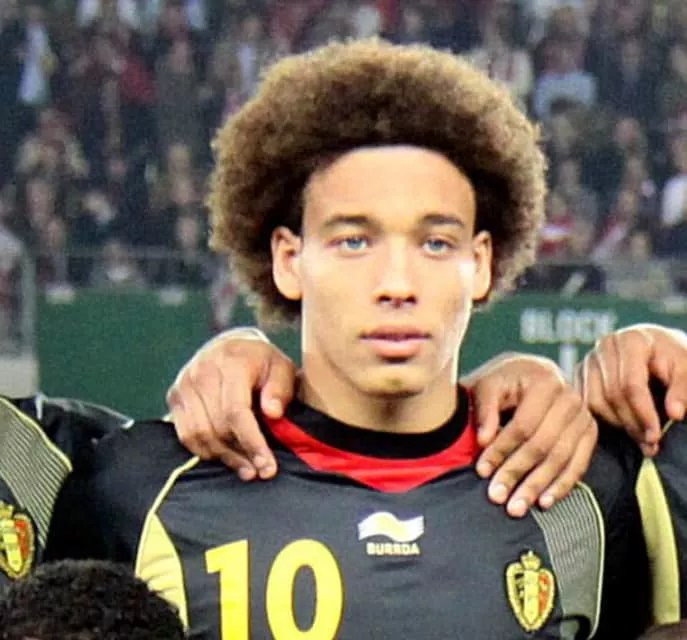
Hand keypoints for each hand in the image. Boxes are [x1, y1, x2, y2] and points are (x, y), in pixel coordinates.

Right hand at [166, 329, 296, 479]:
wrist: (232, 346)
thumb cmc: (262, 362)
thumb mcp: (282, 368)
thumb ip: (280, 388)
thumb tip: (273, 413)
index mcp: (231, 362)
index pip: (236, 411)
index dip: (251, 442)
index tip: (267, 466)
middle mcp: (202, 371)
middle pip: (216, 426)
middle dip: (240, 454)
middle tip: (260, 470)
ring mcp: (184, 384)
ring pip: (198, 434)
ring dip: (223, 457)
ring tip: (246, 469)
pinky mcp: (174, 396)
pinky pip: (186, 434)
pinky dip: (205, 451)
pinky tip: (226, 457)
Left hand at [463, 354, 597, 517]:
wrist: (531, 373)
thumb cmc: (504, 381)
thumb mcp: (488, 384)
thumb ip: (485, 408)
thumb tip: (483, 440)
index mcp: (545, 382)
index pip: (522, 425)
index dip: (501, 450)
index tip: (482, 471)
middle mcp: (570, 399)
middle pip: (542, 445)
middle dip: (517, 473)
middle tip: (497, 496)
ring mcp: (583, 417)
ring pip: (560, 458)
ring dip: (537, 486)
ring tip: (516, 507)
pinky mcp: (590, 433)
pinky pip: (579, 464)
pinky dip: (562, 485)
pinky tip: (544, 502)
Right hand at [577, 324, 686, 455]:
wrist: (654, 345)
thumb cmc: (672, 357)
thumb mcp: (686, 368)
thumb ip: (683, 389)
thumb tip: (675, 414)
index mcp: (631, 340)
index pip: (631, 384)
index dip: (643, 413)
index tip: (656, 437)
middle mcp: (604, 346)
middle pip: (611, 395)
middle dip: (632, 424)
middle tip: (650, 445)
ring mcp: (588, 359)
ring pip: (594, 402)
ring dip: (617, 425)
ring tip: (639, 439)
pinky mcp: (579, 372)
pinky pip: (584, 403)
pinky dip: (602, 420)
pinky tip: (622, 429)